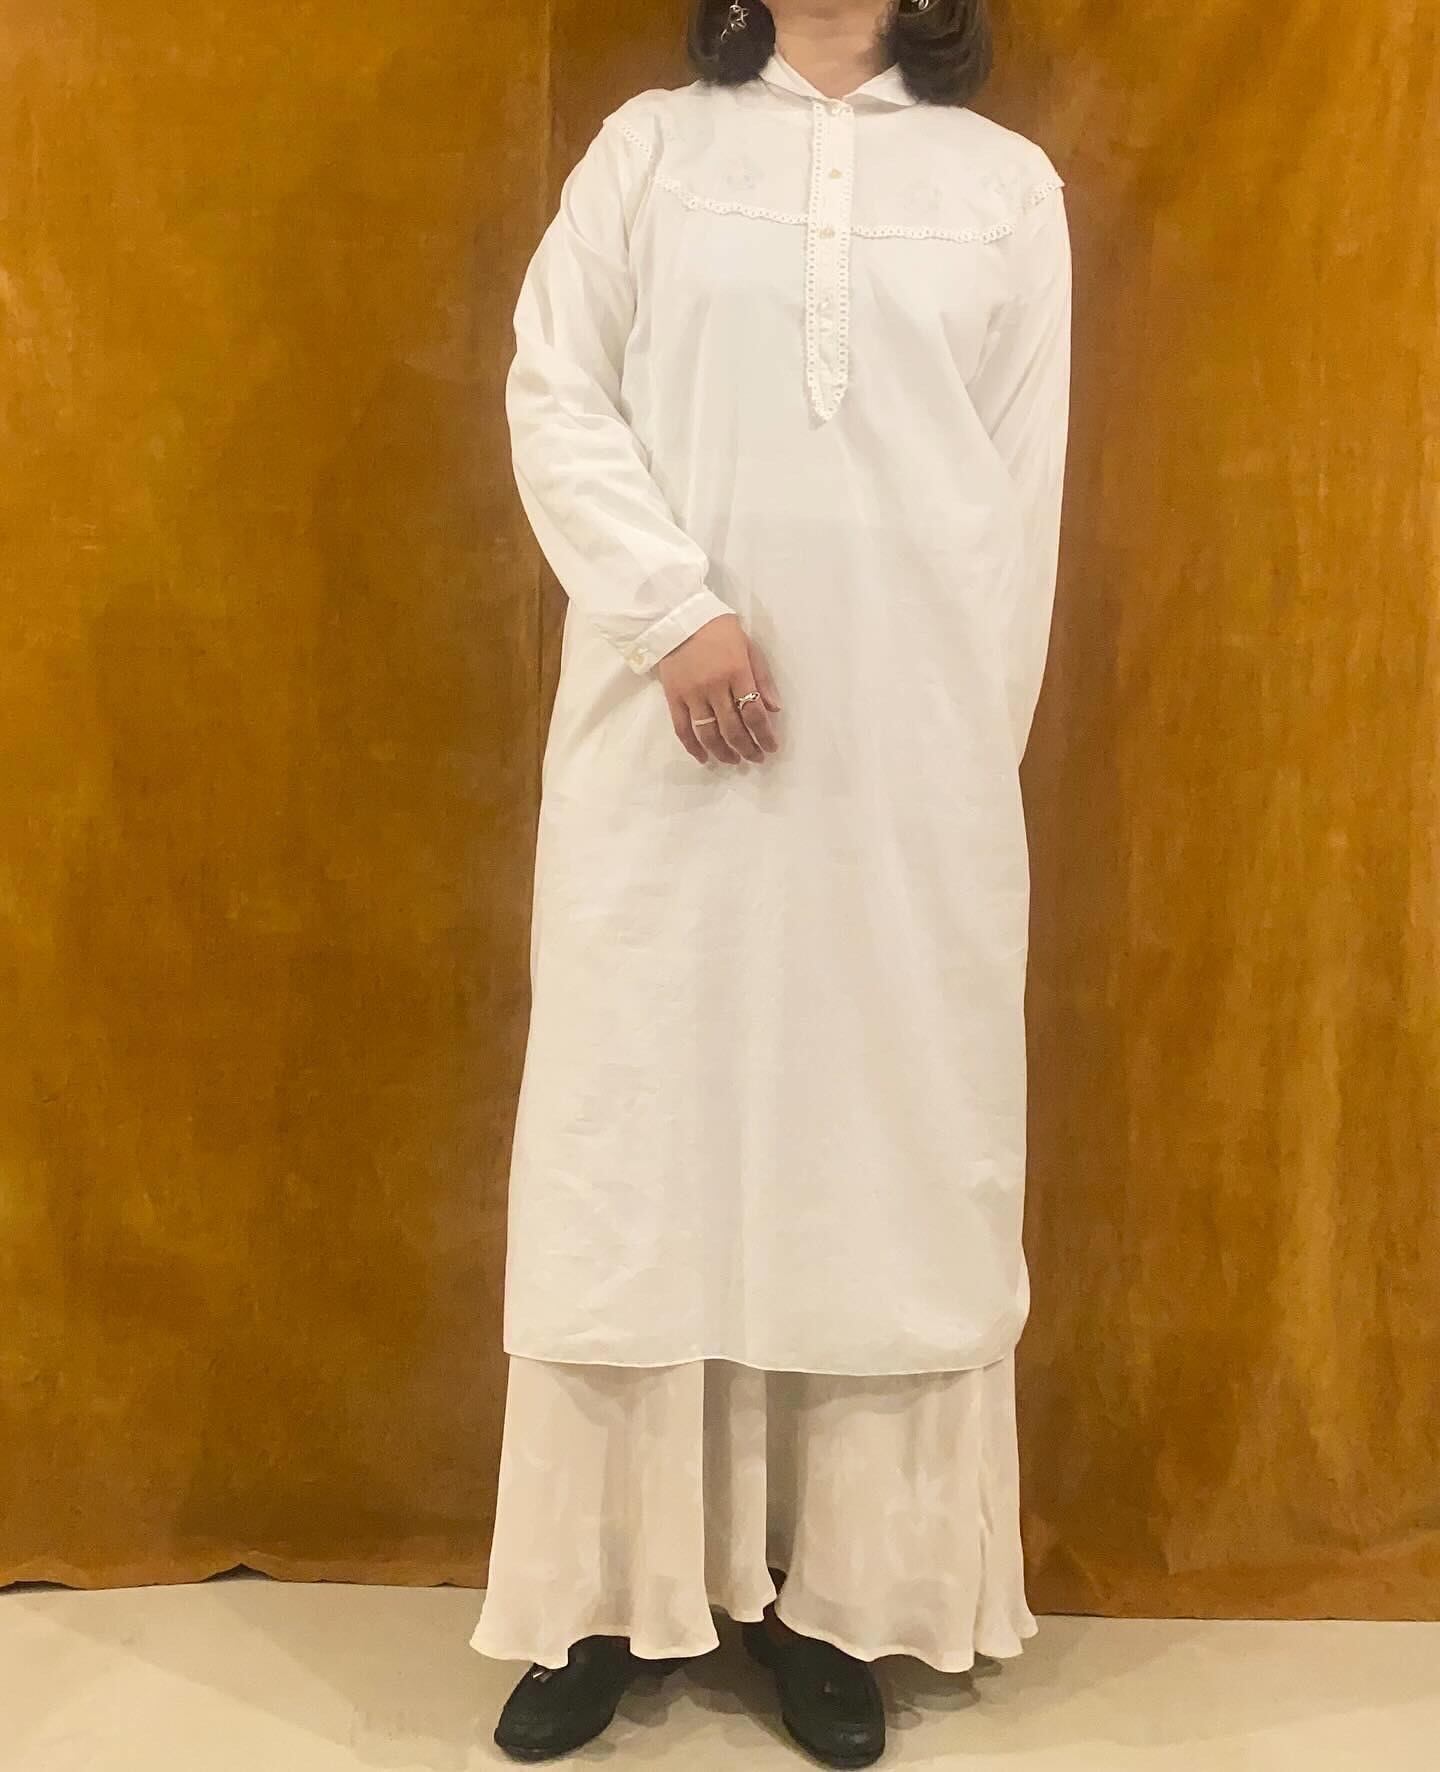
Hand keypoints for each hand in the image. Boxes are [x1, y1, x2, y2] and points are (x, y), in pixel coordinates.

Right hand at [657, 614, 781, 764]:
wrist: (680, 617)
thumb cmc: (720, 631)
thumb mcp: (749, 648)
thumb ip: (763, 679)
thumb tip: (775, 709)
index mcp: (737, 672)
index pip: (754, 713)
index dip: (765, 735)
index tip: (772, 748)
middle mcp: (714, 687)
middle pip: (733, 728)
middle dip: (748, 748)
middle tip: (756, 758)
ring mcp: (692, 694)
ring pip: (708, 733)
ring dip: (723, 752)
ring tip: (734, 761)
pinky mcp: (673, 697)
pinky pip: (682, 729)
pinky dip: (693, 747)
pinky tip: (704, 757)